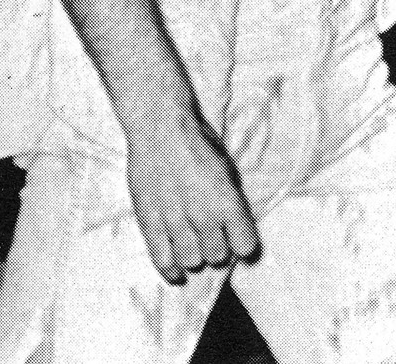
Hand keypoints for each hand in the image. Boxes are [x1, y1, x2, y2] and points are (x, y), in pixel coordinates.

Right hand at [126, 97, 259, 284]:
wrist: (159, 127)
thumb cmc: (196, 142)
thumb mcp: (226, 169)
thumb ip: (231, 202)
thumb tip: (232, 228)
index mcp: (228, 202)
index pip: (245, 247)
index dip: (241, 243)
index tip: (237, 237)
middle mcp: (204, 217)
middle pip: (218, 256)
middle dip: (216, 246)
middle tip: (209, 233)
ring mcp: (176, 223)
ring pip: (192, 261)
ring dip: (194, 254)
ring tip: (190, 241)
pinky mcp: (150, 223)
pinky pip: (163, 261)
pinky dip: (171, 269)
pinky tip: (176, 269)